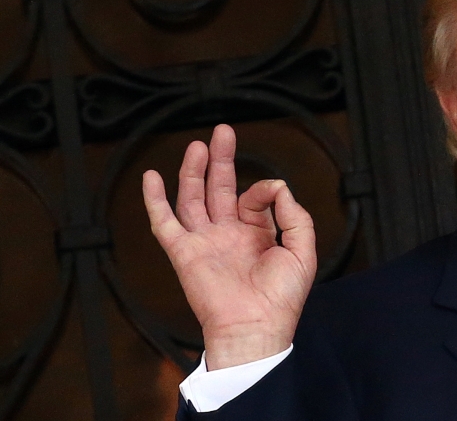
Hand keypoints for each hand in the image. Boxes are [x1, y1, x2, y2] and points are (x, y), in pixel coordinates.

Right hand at [142, 124, 316, 369]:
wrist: (256, 327)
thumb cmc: (282, 298)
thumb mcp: (302, 251)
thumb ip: (296, 215)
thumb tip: (279, 186)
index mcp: (257, 234)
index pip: (254, 197)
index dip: (262, 189)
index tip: (271, 193)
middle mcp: (229, 234)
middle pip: (220, 188)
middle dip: (221, 159)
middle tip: (222, 132)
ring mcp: (205, 242)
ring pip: (193, 198)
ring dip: (193, 172)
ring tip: (197, 146)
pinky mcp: (184, 253)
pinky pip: (165, 223)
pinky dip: (155, 201)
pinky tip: (152, 177)